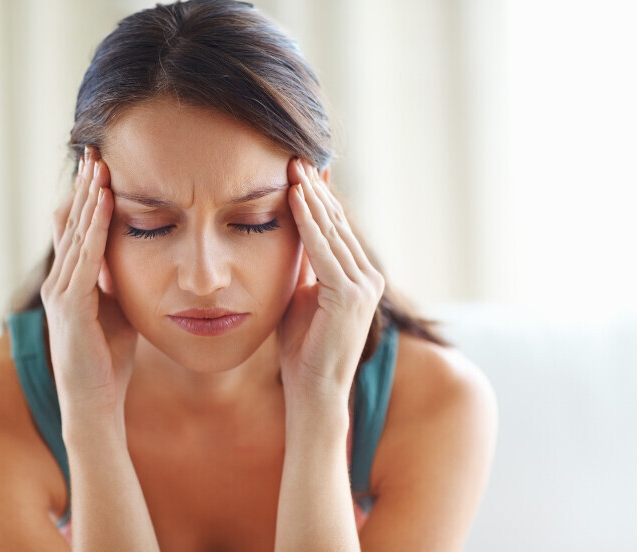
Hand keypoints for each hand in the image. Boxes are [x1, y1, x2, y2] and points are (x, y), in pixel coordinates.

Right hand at [40, 147, 136, 421]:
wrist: (94, 402)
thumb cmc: (109, 359)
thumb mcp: (118, 310)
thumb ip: (118, 283)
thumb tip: (133, 259)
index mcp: (71, 283)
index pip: (77, 231)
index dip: (85, 199)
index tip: (98, 167)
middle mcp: (60, 282)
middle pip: (72, 224)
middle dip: (84, 187)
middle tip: (93, 151)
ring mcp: (62, 293)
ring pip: (76, 234)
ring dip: (88, 198)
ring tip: (97, 164)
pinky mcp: (71, 305)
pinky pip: (85, 257)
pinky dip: (95, 227)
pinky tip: (104, 202)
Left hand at [277, 158, 385, 408]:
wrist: (311, 390)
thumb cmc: (302, 348)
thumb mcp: (299, 296)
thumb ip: (303, 268)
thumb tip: (293, 236)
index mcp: (358, 278)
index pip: (335, 230)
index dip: (317, 200)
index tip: (298, 171)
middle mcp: (367, 278)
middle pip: (336, 224)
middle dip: (314, 191)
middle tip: (295, 158)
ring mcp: (363, 287)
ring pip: (332, 232)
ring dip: (310, 198)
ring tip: (292, 168)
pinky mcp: (350, 296)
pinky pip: (324, 251)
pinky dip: (308, 223)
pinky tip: (295, 198)